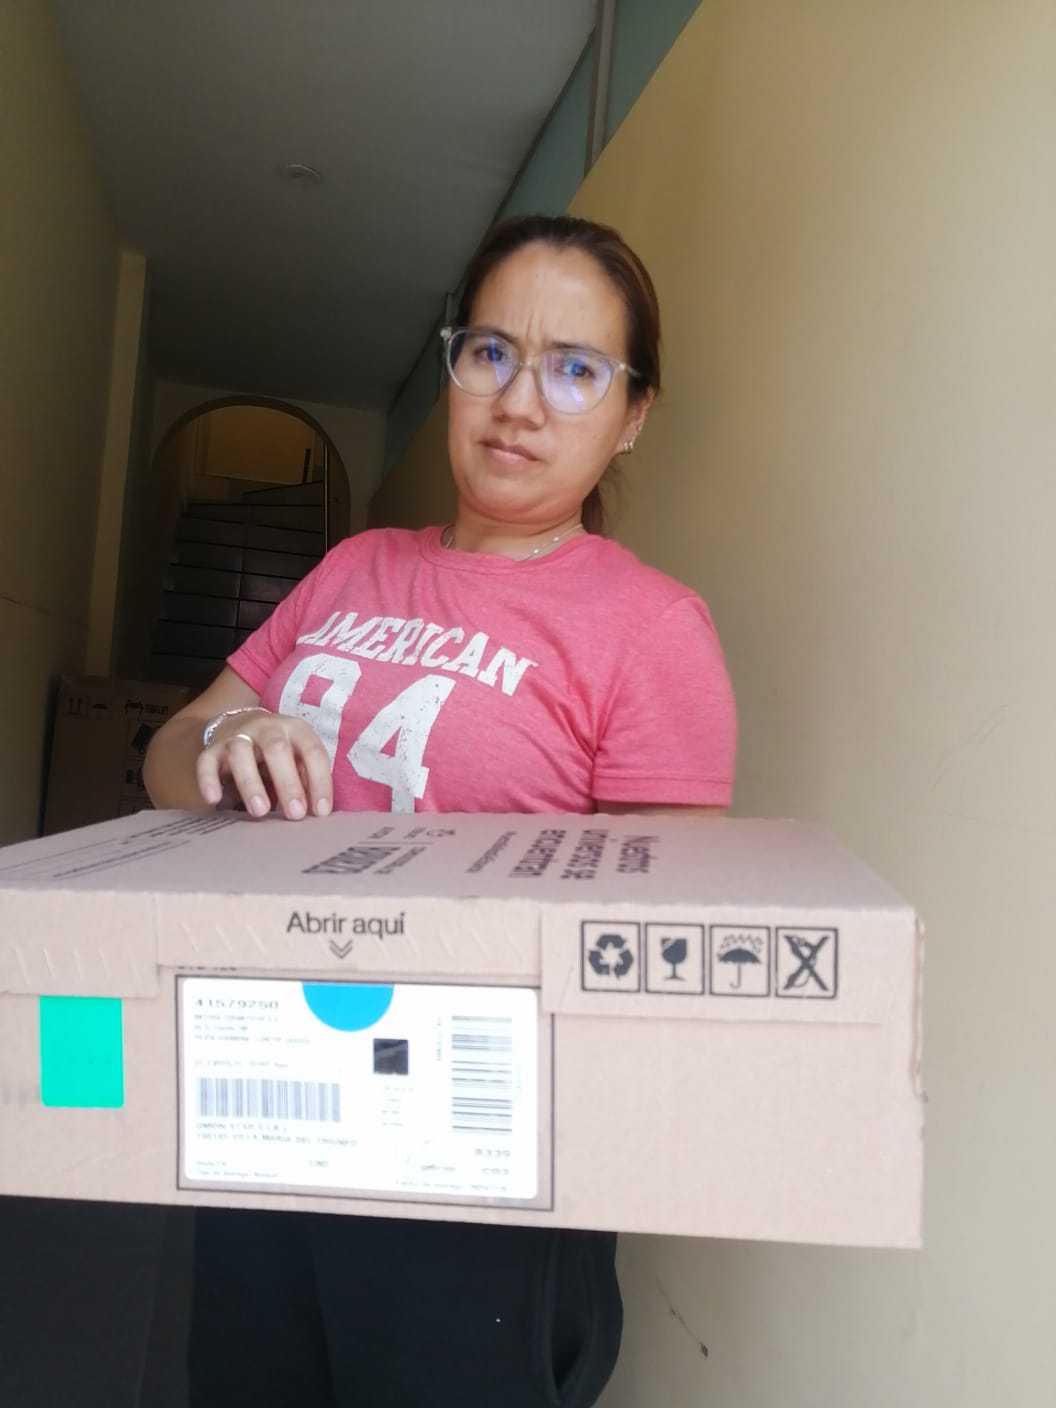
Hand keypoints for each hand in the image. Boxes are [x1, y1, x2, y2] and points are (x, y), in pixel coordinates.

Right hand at [196, 709, 332, 819]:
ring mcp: (238, 735)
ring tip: (260, 811)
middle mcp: (267, 727)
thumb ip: (308, 780)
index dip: (319, 781)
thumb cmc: (280, 753)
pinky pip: (206, 761)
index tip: (321, 812)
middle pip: (277, 749)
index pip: (312, 752)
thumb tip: (317, 812)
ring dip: (251, 783)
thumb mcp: (299, 759)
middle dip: (287, 783)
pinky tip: (214, 799)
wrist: (241, 725)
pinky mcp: (213, 748)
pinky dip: (208, 779)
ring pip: (240, 753)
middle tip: (295, 814)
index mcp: (296, 729)